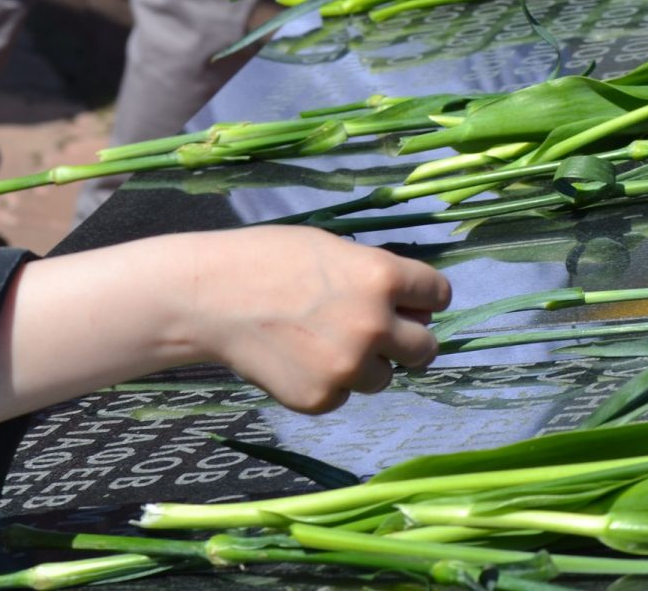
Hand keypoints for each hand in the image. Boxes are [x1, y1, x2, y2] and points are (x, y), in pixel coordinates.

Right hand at [0, 226, 448, 430]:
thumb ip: (374, 275)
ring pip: (385, 377)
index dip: (423, 299)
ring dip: (365, 365)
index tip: (411, 303)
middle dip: (407, 341)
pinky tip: (297, 358)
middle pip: (427, 348)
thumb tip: (409, 304)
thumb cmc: (266, 259)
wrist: (208, 297)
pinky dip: (328, 382)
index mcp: (381, 277)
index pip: (439, 295)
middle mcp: (374, 325)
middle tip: (375, 332)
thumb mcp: (330, 249)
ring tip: (321, 342)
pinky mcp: (323, 398)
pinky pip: (344, 395)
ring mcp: (349, 367)